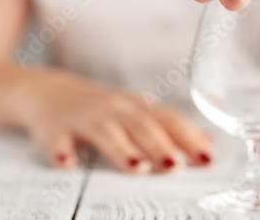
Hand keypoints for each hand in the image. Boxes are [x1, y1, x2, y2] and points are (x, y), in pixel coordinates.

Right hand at [10, 68, 212, 173]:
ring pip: (106, 131)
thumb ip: (171, 129)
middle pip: (141, 125)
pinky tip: (68, 165)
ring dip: (122, 149)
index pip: (169, 120)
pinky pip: (58, 139)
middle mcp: (115, 109)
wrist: (50, 91)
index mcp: (137, 108)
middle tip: (175, 168)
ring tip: (138, 168)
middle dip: (160, 145)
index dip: (189, 137)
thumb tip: (209, 144)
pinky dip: (62, 151)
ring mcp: (85, 117)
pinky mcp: (55, 127)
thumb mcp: (138, 114)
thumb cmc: (102, 109)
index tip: (208, 159)